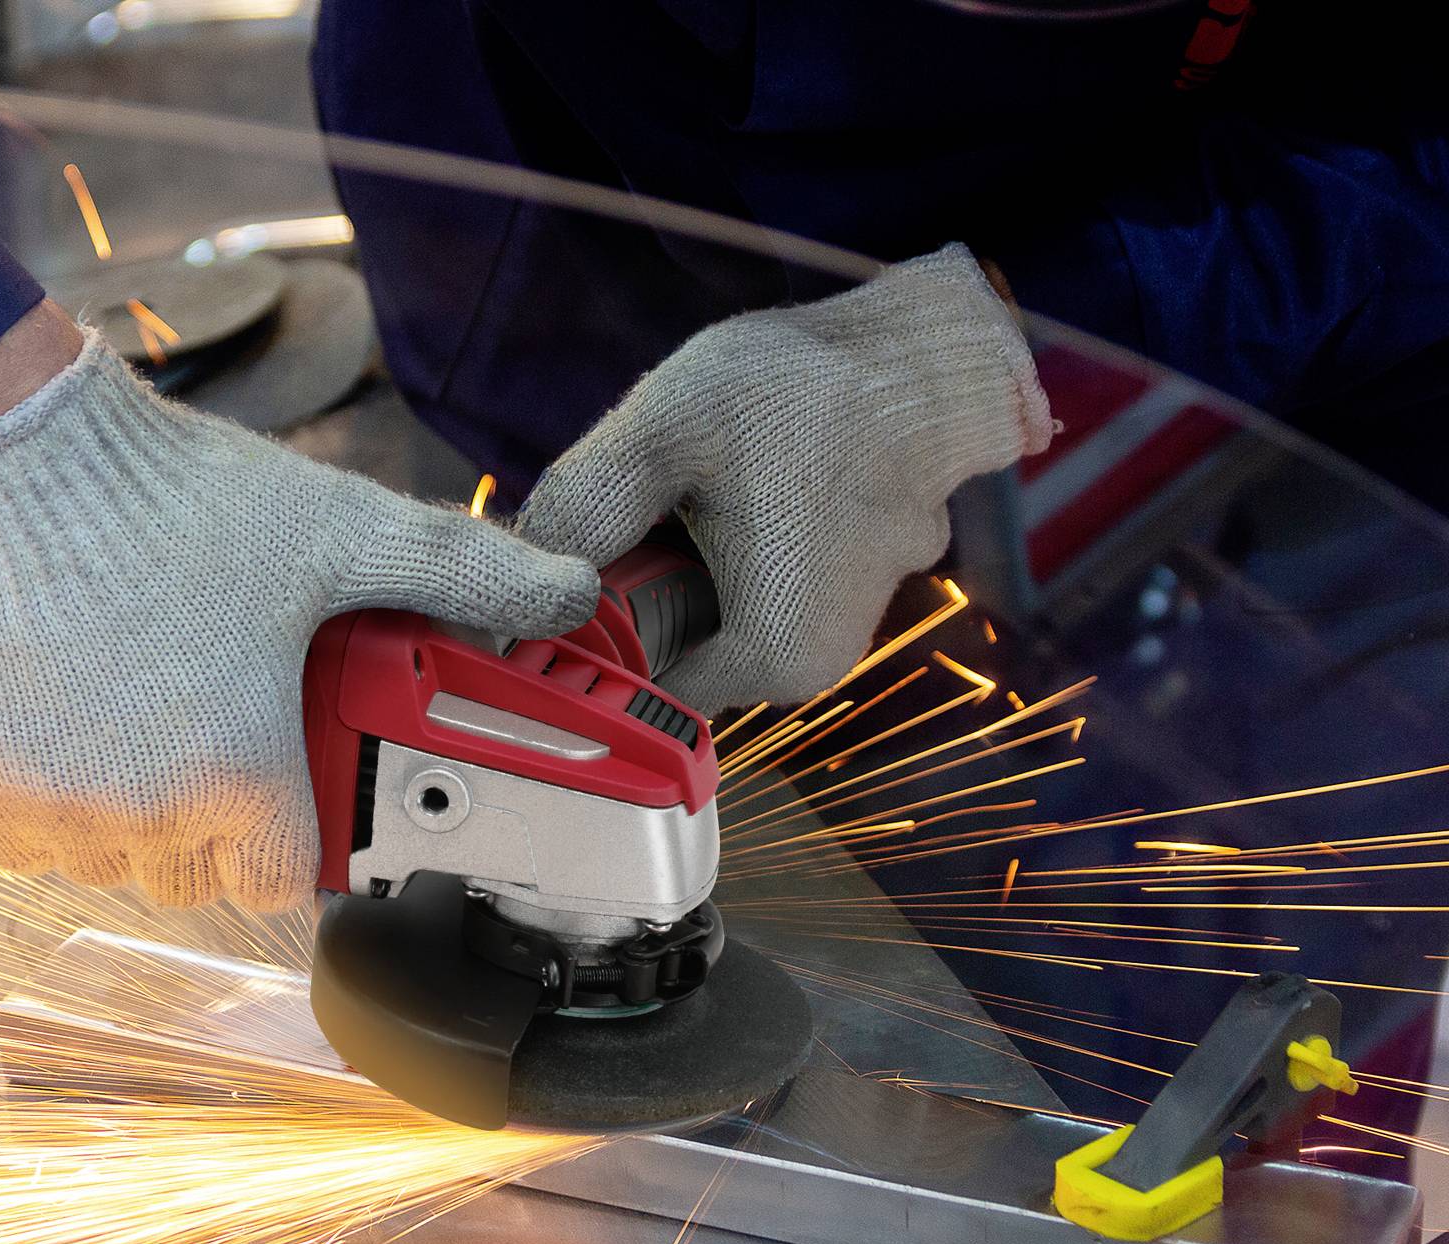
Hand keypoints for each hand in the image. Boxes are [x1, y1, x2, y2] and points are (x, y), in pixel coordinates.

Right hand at [0, 321, 598, 910]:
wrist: (12, 455)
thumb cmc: (176, 498)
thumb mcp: (341, 531)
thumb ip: (462, 573)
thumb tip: (570, 590)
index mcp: (244, 778)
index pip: (282, 878)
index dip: (293, 832)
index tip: (284, 779)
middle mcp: (146, 819)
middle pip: (196, 876)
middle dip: (213, 821)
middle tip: (212, 725)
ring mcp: (53, 813)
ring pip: (110, 866)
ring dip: (130, 819)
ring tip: (140, 714)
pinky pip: (27, 847)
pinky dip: (49, 808)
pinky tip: (71, 727)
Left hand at [519, 244, 1051, 714]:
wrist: (935, 353)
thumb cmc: (810, 392)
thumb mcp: (662, 432)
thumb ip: (579, 511)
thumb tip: (513, 578)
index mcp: (764, 658)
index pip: (633, 686)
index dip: (587, 632)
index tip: (567, 568)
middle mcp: (809, 667)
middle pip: (675, 651)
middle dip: (640, 588)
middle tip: (636, 505)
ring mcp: (840, 625)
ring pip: (720, 612)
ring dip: (687, 560)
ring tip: (691, 484)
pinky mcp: (856, 580)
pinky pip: (769, 579)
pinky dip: (737, 541)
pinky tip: (736, 481)